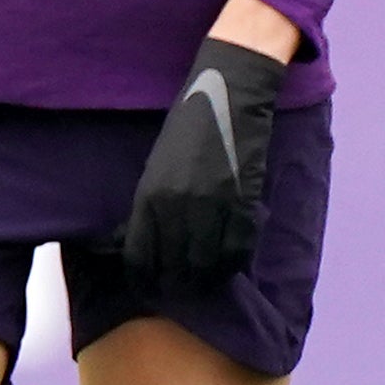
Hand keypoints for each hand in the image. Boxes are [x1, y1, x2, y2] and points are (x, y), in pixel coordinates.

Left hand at [117, 33, 284, 291]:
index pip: (141, 254)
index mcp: (149, 196)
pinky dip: (233, 263)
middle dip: (176, 282)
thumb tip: (144, 240)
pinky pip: (237, 248)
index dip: (144, 277)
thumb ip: (152, 204)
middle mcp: (177, 206)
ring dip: (205, 278)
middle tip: (180, 290)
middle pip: (174, 265)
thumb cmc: (189, 128)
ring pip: (207, 263)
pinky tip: (229, 267)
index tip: (149, 286)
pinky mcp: (243, 202)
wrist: (230, 95)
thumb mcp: (157, 166)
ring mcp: (212, 206)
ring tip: (204, 283)